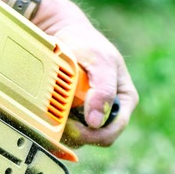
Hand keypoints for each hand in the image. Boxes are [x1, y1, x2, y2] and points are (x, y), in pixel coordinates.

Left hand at [34, 0, 138, 147]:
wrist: (66, 35)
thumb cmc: (89, 44)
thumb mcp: (100, 61)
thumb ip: (104, 90)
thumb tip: (96, 122)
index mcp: (125, 100)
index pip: (113, 130)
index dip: (94, 134)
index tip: (73, 126)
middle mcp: (111, 110)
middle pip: (96, 137)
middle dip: (78, 134)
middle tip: (59, 122)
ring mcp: (92, 112)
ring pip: (81, 137)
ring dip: (65, 130)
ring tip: (54, 114)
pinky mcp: (76, 113)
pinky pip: (67, 130)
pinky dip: (58, 126)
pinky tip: (50, 114)